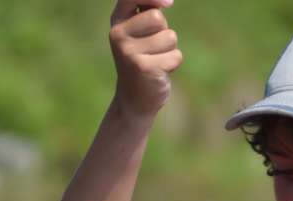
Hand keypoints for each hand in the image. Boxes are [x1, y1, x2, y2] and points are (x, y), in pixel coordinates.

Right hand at [109, 0, 182, 117]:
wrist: (135, 100)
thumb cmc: (142, 62)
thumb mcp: (139, 35)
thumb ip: (146, 13)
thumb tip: (166, 1)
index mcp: (117, 22)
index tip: (169, 3)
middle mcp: (118, 35)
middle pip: (158, 17)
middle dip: (165, 32)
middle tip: (155, 49)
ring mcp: (129, 52)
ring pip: (169, 37)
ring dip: (170, 49)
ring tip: (157, 61)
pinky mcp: (143, 67)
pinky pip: (175, 56)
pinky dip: (174, 64)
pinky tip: (161, 72)